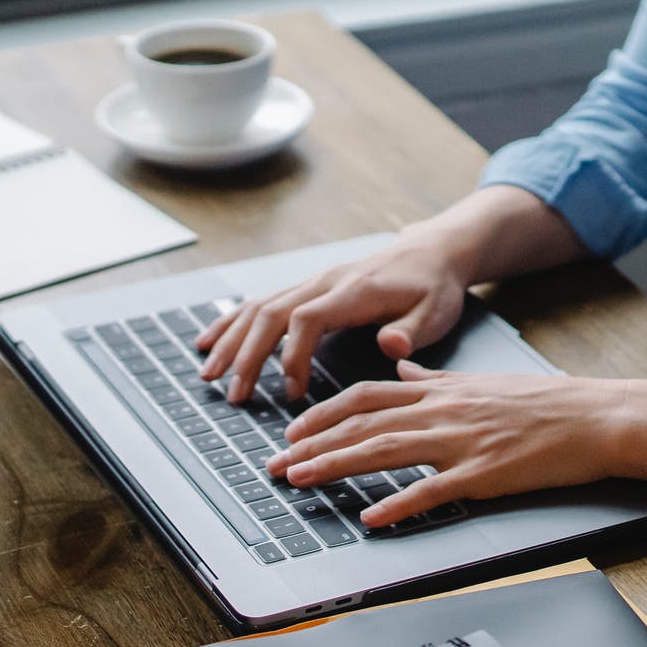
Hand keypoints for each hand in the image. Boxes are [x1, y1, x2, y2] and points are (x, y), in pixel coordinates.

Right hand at [194, 236, 468, 403]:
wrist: (432, 251)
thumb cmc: (433, 287)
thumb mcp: (436, 312)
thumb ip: (412, 332)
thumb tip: (390, 347)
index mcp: (353, 291)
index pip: (306, 319)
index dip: (292, 355)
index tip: (291, 391)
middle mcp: (324, 283)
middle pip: (271, 314)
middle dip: (247, 355)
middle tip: (235, 395)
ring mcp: (312, 283)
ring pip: (259, 308)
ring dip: (231, 341)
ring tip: (210, 375)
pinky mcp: (309, 289)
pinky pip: (262, 304)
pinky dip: (232, 323)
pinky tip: (211, 342)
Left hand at [267, 360, 646, 527]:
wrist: (595, 417)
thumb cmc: (545, 403)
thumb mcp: (481, 381)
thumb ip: (435, 377)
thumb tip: (403, 366)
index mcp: (441, 389)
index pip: (367, 396)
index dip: (323, 413)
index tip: (294, 430)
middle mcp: (443, 410)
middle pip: (363, 424)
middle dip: (312, 444)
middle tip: (276, 464)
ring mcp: (461, 441)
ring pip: (384, 451)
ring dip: (335, 466)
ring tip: (300, 481)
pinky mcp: (484, 473)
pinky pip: (432, 491)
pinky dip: (398, 505)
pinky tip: (371, 519)